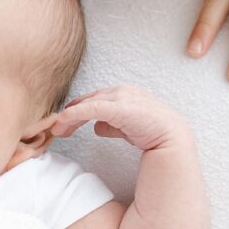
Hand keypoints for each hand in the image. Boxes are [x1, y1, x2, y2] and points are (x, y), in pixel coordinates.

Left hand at [52, 85, 191, 151]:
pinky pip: (91, 109)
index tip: (63, 126)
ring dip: (69, 118)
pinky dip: (75, 115)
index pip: (93, 100)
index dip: (76, 112)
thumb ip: (111, 124)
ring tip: (58, 131)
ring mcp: (120, 96)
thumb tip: (97, 127)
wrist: (172, 137)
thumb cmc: (152, 131)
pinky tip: (64, 122)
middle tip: (56, 130)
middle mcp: (120, 91)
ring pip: (86, 105)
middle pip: (87, 101)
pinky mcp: (119, 106)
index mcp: (123, 94)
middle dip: (69, 116)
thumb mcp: (126, 126)